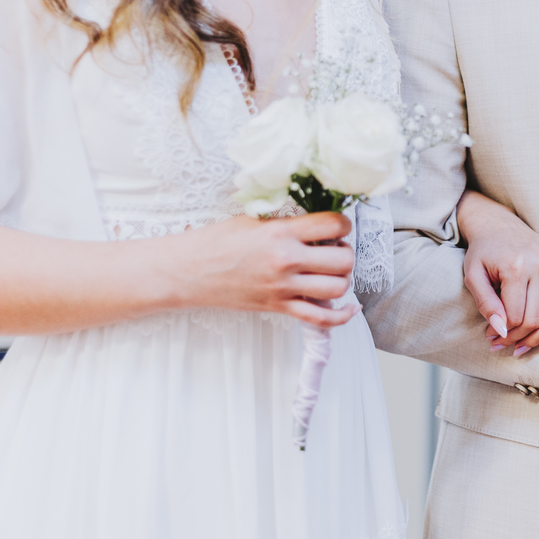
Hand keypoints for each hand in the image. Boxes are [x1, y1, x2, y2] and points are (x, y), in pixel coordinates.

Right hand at [179, 212, 360, 328]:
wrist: (189, 271)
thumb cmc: (217, 241)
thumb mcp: (253, 220)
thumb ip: (287, 223)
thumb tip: (316, 225)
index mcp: (281, 232)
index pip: (334, 224)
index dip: (343, 224)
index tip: (337, 227)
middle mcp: (286, 260)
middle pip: (342, 260)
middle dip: (346, 253)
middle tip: (335, 250)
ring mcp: (283, 287)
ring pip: (337, 288)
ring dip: (342, 280)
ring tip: (330, 272)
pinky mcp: (278, 307)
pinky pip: (321, 318)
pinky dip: (341, 316)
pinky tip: (349, 307)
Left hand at [457, 191, 538, 355]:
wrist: (499, 224)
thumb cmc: (484, 252)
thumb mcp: (473, 276)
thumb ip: (485, 304)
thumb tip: (501, 330)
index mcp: (517, 267)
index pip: (516, 316)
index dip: (504, 333)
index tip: (492, 338)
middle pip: (536, 318)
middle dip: (520, 338)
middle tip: (505, 345)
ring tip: (524, 347)